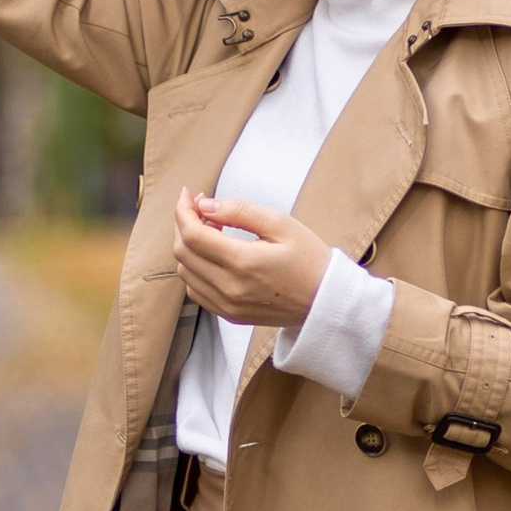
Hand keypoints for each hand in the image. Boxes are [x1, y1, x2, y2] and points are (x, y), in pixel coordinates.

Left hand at [173, 190, 329, 332]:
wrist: (327, 301)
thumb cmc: (310, 260)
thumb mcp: (281, 224)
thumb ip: (240, 211)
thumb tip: (205, 205)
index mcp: (244, 263)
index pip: (193, 235)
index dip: (183, 210)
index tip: (188, 195)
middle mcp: (230, 288)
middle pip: (183, 253)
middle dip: (183, 224)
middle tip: (200, 208)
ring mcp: (228, 306)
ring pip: (185, 274)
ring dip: (188, 247)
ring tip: (211, 231)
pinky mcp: (230, 315)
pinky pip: (196, 291)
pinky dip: (195, 269)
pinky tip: (213, 256)